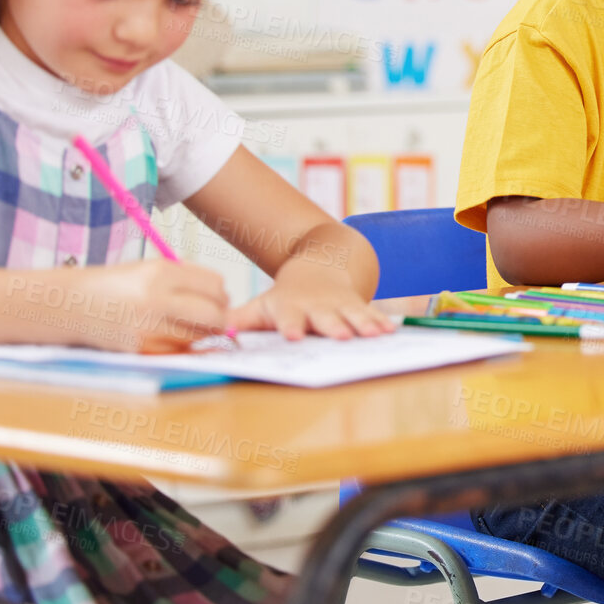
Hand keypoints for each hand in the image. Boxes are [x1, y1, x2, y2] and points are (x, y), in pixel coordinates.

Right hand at [78, 261, 230, 353]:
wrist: (73, 305)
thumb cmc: (118, 285)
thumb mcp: (150, 268)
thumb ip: (187, 278)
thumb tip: (224, 295)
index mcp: (160, 272)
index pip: (214, 285)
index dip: (221, 293)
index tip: (218, 296)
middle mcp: (156, 299)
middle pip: (214, 314)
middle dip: (220, 316)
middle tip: (215, 315)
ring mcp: (148, 327)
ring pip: (200, 336)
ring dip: (203, 333)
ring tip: (190, 324)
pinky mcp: (141, 349)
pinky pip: (180, 350)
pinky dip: (185, 345)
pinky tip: (174, 335)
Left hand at [231, 260, 396, 339]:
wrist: (318, 268)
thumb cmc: (285, 298)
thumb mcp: (261, 305)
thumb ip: (240, 320)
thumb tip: (212, 329)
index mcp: (290, 306)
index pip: (289, 316)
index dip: (291, 325)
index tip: (294, 336)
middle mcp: (317, 306)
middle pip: (325, 317)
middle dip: (333, 326)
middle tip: (340, 336)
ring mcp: (339, 305)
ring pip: (352, 315)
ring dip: (363, 325)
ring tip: (374, 335)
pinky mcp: (358, 306)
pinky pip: (371, 314)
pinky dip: (381, 323)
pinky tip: (391, 331)